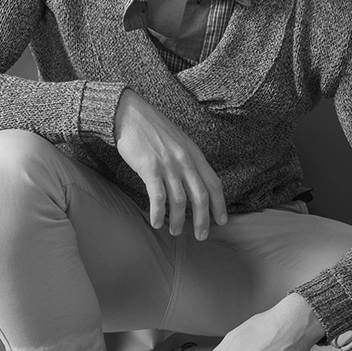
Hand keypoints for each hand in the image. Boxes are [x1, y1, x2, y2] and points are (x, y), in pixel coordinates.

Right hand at [115, 89, 226, 239]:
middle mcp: (185, 160)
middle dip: (203, 220)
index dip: (220, 205)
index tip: (222, 221)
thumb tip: (193, 182)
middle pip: (201, 196)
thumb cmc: (152, 128)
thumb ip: (188, 159)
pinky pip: (158, 197)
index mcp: (194, 153)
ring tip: (175, 231)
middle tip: (201, 236)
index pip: (214, 183)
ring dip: (179, 220)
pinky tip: (155, 222)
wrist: (129, 114)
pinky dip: (158, 213)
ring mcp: (168, 165)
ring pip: (180, 200)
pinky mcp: (150, 168)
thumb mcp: (179, 141)